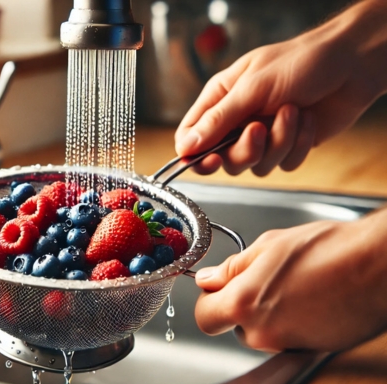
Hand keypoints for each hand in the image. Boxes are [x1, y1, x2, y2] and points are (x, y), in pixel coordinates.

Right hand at [175, 0, 386, 175]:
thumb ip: (217, 120)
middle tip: (260, 129)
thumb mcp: (252, 88)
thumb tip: (186, 147)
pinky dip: (298, 145)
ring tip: (293, 111)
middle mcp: (238, 120)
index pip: (191, 136)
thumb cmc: (300, 62)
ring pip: (255, 166)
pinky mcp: (288, 146)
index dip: (194, 154)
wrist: (351, 64)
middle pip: (223, 159)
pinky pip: (284, 165)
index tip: (209, 160)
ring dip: (278, 142)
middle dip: (245, 150)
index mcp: (220, 99)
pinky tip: (307, 120)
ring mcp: (264, 136)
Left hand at [194, 208, 386, 351]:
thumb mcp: (268, 246)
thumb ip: (232, 268)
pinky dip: (291, 321)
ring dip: (266, 313)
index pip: (204, 316)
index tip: (218, 287)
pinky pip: (287, 336)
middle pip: (233, 325)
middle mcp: (263, 332)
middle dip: (240, 304)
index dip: (209, 300)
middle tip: (262, 279)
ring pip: (260, 331)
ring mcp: (288, 344)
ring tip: (291, 285)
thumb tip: (208, 279)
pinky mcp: (310, 350)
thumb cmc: (328, 249)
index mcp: (244, 303)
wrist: (377, 266)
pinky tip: (308, 299)